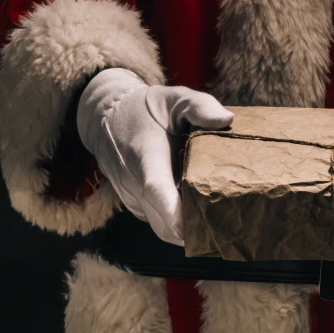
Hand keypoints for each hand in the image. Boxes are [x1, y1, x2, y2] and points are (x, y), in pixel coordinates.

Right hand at [77, 68, 232, 244]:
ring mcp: (131, 197)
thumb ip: (200, 106)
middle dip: (191, 232)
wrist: (106, 117)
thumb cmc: (147, 109)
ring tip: (220, 228)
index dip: (171, 211)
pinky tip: (201, 218)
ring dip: (186, 233)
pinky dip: (177, 226)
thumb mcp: (175, 98)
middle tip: (227, 233)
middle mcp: (133, 181)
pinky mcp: (135, 205)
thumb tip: (227, 119)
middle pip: (162, 220)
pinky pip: (157, 223)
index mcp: (145, 154)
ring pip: (160, 227)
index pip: (155, 188)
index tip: (188, 228)